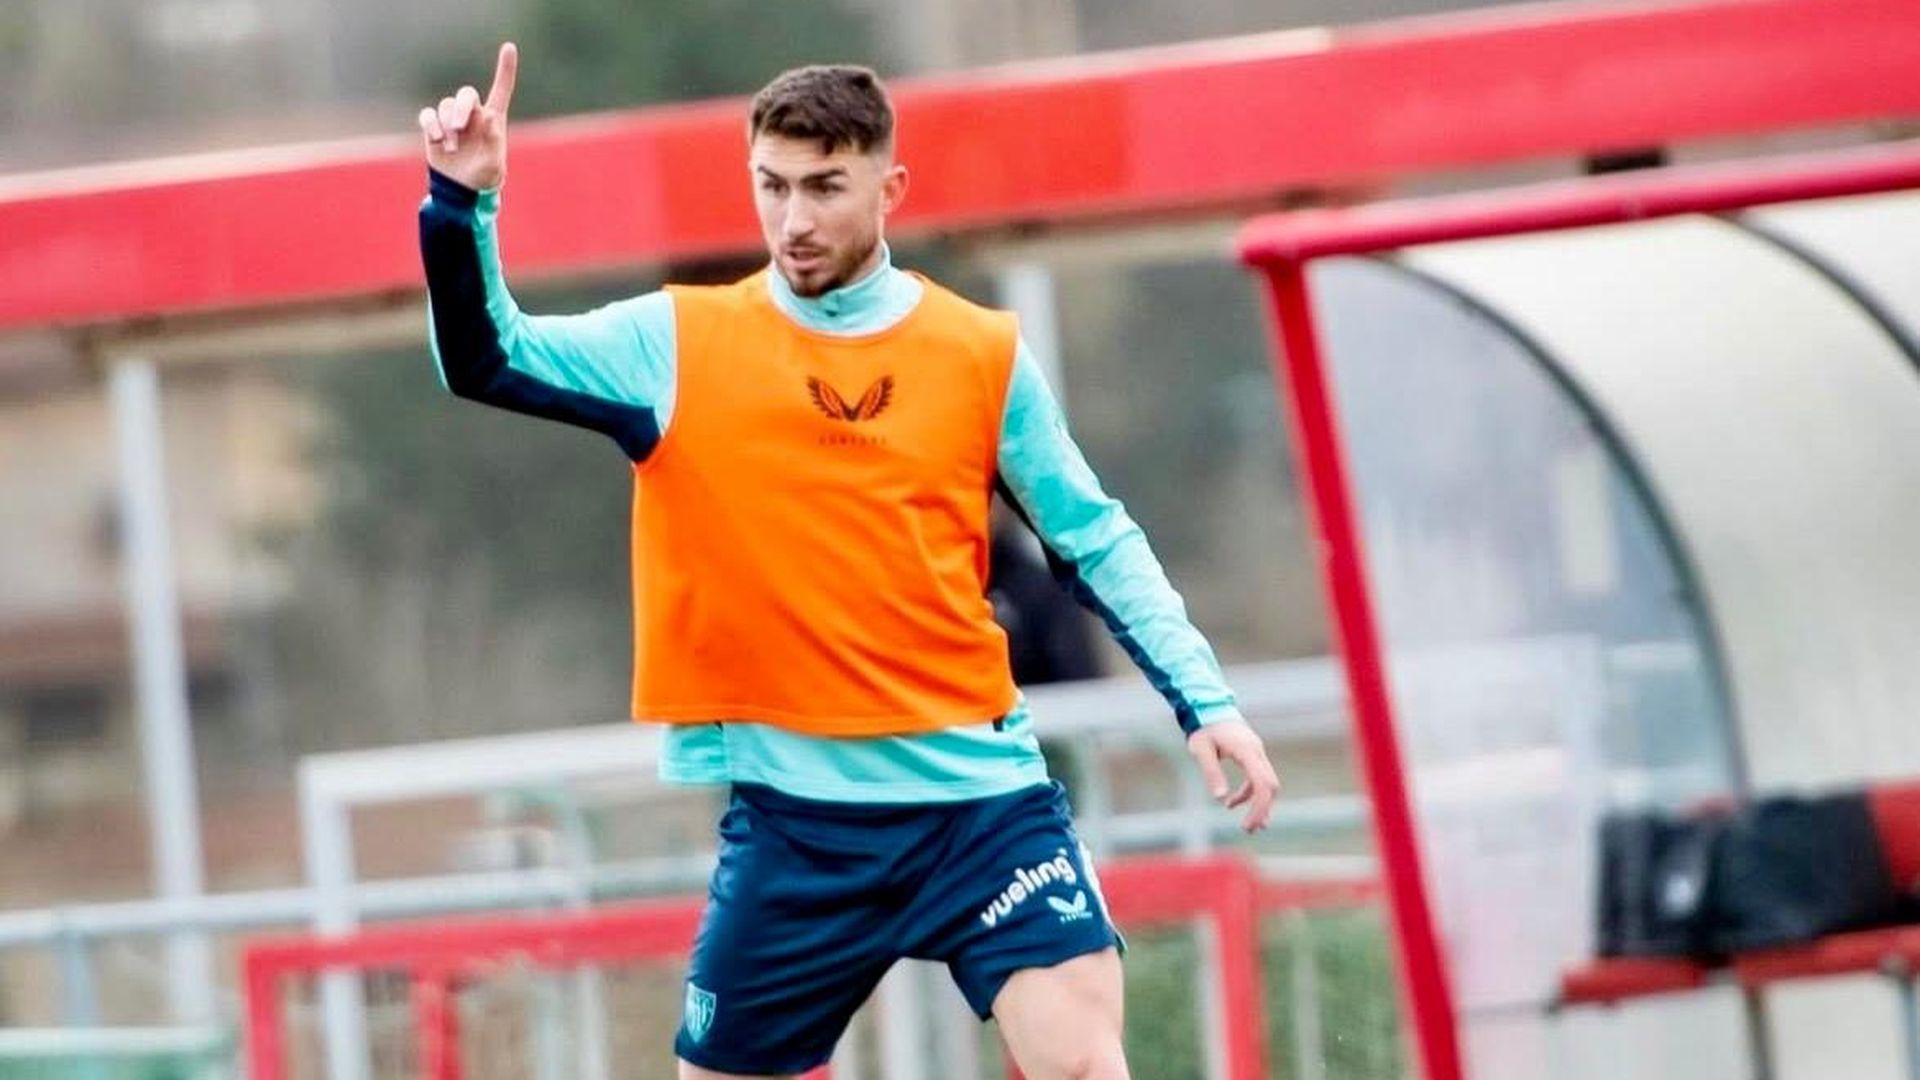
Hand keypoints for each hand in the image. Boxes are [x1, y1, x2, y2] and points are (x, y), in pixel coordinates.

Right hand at [418, 42, 517, 191]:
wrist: (461, 191)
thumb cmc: (484, 178)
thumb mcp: (494, 166)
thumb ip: (493, 142)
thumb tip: (489, 116)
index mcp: (493, 120)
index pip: (501, 89)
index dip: (505, 68)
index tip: (509, 47)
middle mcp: (472, 116)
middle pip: (465, 95)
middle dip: (461, 108)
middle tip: (459, 128)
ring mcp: (452, 121)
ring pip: (445, 106)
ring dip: (447, 126)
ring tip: (451, 148)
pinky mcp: (434, 128)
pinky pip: (428, 115)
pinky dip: (430, 124)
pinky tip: (438, 140)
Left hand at [1187, 719, 1281, 832]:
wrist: (1208, 707)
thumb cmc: (1203, 727)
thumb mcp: (1201, 749)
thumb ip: (1211, 772)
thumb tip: (1220, 798)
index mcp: (1246, 750)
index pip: (1262, 783)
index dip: (1259, 807)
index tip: (1247, 825)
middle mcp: (1256, 751)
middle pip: (1270, 786)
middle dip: (1262, 810)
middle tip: (1247, 830)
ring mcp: (1257, 752)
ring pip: (1266, 783)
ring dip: (1257, 804)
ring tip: (1245, 825)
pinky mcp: (1252, 755)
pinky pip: (1257, 778)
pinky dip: (1249, 793)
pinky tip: (1232, 803)